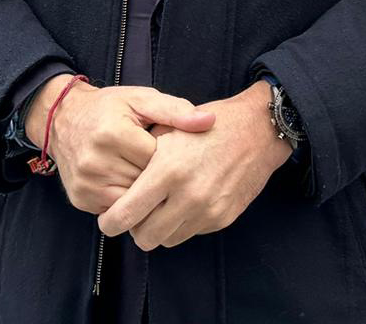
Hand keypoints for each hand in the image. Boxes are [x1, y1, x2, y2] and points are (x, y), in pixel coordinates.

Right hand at [27, 75, 215, 214]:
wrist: (63, 119)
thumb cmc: (110, 108)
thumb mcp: (142, 99)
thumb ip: (176, 111)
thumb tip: (209, 122)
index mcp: (113, 134)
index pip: (158, 161)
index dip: (171, 157)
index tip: (176, 151)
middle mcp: (95, 162)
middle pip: (146, 184)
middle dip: (160, 178)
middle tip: (168, 167)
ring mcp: (86, 184)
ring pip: (133, 203)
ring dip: (146, 194)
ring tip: (153, 177)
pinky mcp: (80, 199)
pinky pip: (116, 210)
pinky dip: (129, 201)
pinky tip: (134, 185)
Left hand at [96, 80, 291, 249]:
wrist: (257, 129)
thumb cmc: (209, 125)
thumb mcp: (169, 129)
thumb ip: (142, 158)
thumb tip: (118, 184)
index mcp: (168, 169)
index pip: (125, 215)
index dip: (110, 221)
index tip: (108, 218)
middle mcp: (188, 195)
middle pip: (144, 237)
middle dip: (136, 228)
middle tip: (137, 213)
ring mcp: (207, 210)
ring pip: (167, 240)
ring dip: (160, 228)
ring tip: (162, 206)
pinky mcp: (222, 218)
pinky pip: (191, 233)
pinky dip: (183, 223)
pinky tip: (187, 201)